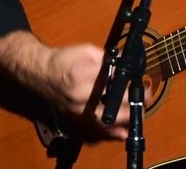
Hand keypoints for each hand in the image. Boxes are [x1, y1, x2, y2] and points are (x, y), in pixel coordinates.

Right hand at [0, 32, 144, 140]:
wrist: (40, 74)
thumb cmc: (63, 61)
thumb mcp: (87, 52)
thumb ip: (108, 58)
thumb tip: (128, 63)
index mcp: (83, 75)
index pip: (114, 82)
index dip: (131, 84)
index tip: (143, 84)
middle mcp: (81, 97)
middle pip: (113, 104)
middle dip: (134, 102)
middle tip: (146, 97)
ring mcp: (78, 111)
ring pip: (106, 120)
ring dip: (126, 117)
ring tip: (138, 112)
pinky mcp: (76, 119)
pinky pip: (96, 129)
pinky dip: (111, 132)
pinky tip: (122, 132)